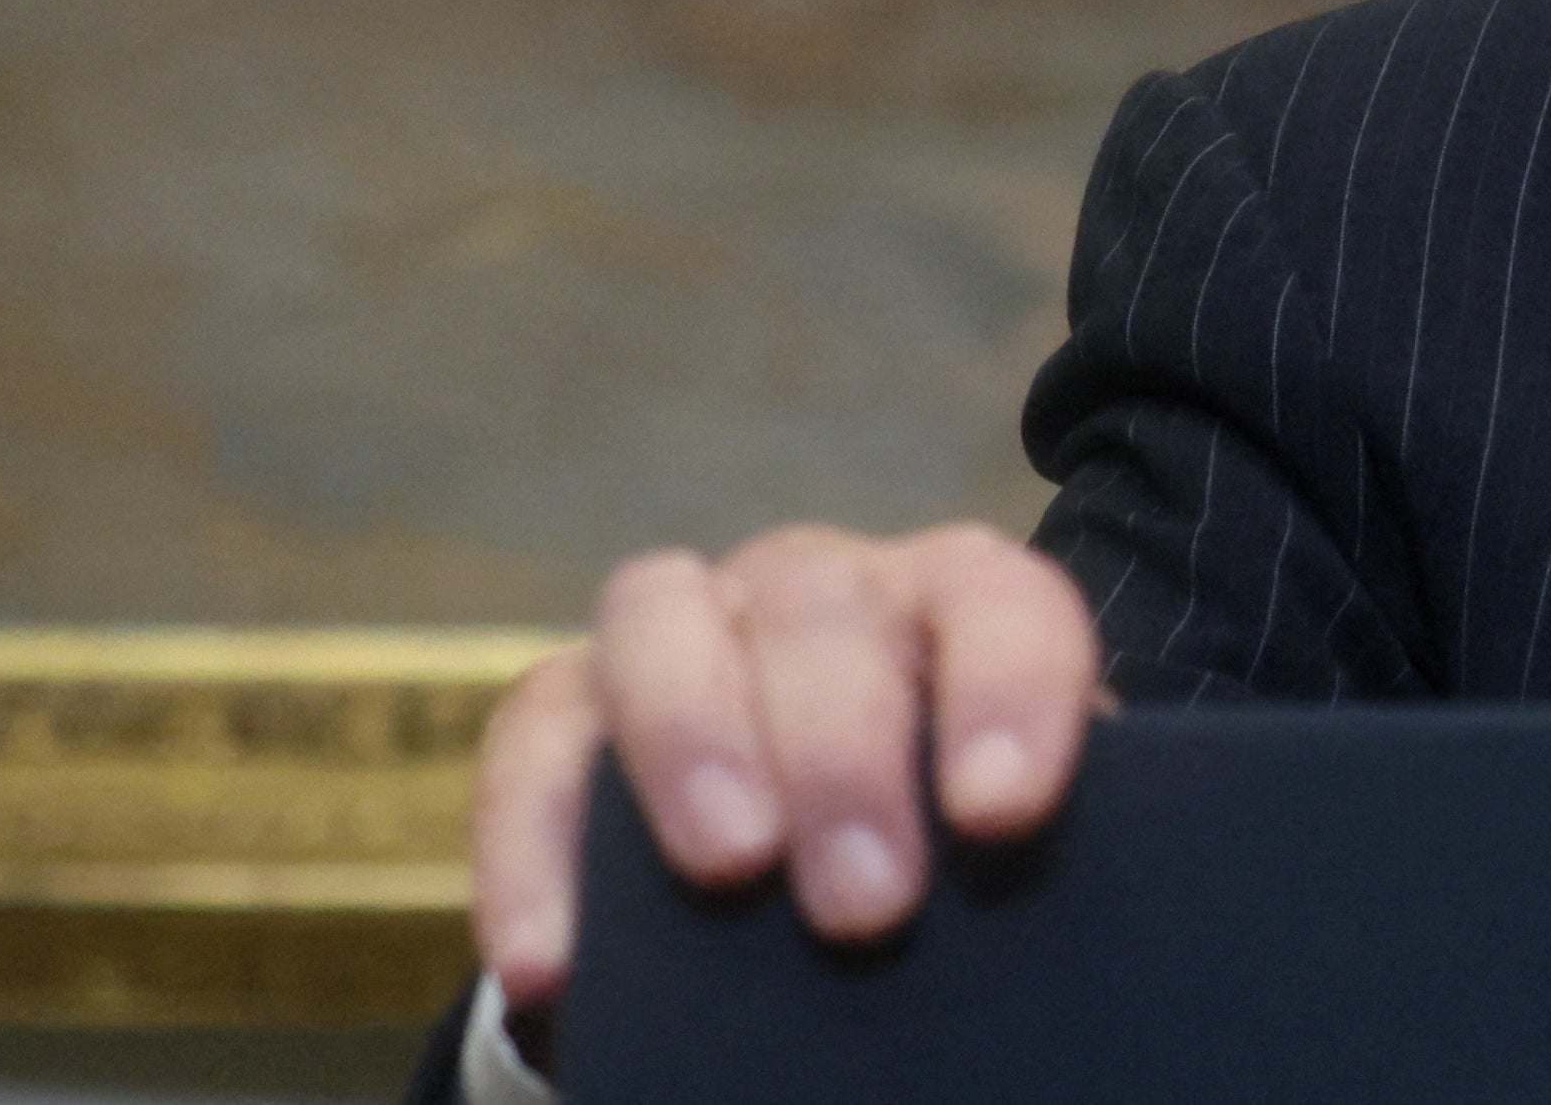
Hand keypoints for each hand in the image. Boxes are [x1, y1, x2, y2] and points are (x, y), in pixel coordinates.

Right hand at [468, 524, 1106, 1019]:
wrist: (798, 898)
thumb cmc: (933, 861)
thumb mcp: (983, 853)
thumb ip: (1002, 859)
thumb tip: (1017, 935)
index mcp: (958, 608)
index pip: (1005, 606)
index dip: (1010, 691)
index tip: (1000, 814)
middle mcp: (823, 587)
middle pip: (826, 606)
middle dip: (843, 751)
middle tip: (866, 905)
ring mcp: (689, 624)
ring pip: (663, 612)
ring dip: (693, 734)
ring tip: (729, 868)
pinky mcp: (565, 699)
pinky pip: (534, 733)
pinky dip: (535, 844)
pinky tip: (550, 964)